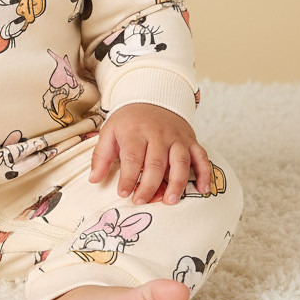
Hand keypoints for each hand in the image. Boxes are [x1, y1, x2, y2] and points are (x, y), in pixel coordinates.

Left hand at [89, 102, 210, 204]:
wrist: (152, 98)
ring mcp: (177, 138)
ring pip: (181, 162)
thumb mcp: (109, 132)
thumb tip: (94, 180)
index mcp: (135, 132)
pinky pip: (201, 157)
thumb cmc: (129, 121)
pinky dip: (205, 173)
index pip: (132, 158)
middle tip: (141, 201)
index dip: (128, 178)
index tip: (122, 193)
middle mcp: (158, 135)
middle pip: (157, 163)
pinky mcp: (191, 140)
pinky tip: (203, 189)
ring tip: (170, 201)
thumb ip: (101, 156)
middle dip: (149, 185)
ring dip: (177, 183)